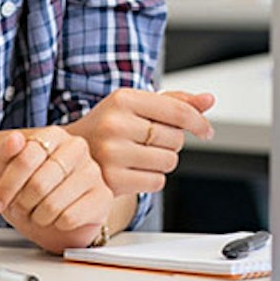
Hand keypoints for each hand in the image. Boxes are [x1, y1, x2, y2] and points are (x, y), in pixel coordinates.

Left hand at [0, 126, 112, 251]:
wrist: (47, 213)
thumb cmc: (27, 189)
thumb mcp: (4, 170)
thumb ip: (4, 153)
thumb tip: (14, 139)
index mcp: (54, 136)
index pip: (26, 157)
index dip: (6, 186)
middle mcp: (77, 148)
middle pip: (39, 184)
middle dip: (21, 204)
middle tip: (20, 208)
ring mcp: (93, 172)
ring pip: (53, 204)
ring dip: (37, 217)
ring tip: (39, 212)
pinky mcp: (103, 197)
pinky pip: (69, 218)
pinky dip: (56, 224)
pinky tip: (57, 217)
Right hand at [65, 88, 215, 196]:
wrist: (70, 154)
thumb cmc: (110, 126)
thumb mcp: (137, 106)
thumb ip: (175, 102)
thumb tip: (209, 99)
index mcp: (123, 98)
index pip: (177, 111)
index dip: (199, 122)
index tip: (207, 131)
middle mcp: (115, 123)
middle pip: (175, 138)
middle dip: (172, 142)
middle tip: (151, 141)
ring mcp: (111, 153)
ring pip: (169, 161)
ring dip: (163, 162)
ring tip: (141, 155)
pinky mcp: (112, 180)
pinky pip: (157, 182)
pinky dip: (153, 179)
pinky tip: (135, 171)